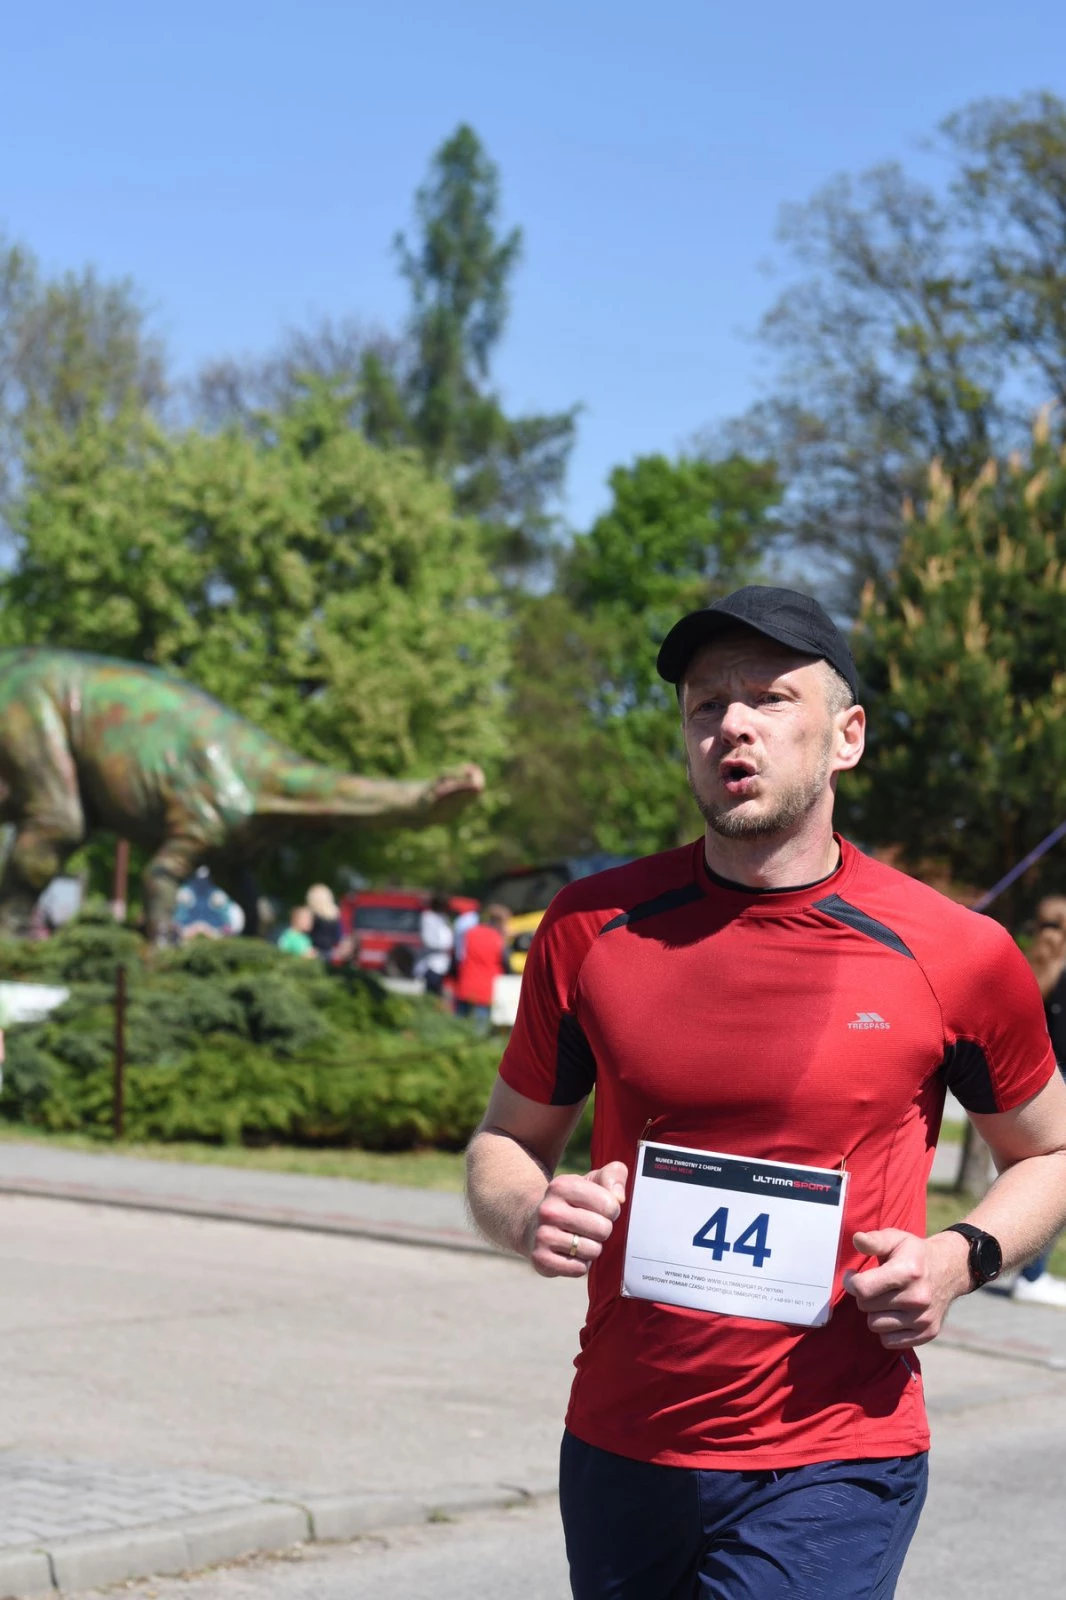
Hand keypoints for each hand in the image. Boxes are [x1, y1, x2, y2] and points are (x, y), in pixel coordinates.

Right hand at [526, 1161, 628, 1278]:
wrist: (534, 1225)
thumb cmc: (573, 1202)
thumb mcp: (592, 1181)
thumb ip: (614, 1175)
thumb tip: (619, 1198)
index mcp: (562, 1185)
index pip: (609, 1204)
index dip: (612, 1210)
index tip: (601, 1210)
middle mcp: (548, 1209)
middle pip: (603, 1229)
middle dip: (603, 1231)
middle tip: (591, 1227)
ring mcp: (542, 1235)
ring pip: (592, 1251)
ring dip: (592, 1248)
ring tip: (580, 1240)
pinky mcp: (540, 1259)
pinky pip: (579, 1269)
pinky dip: (581, 1264)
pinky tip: (571, 1253)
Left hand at [844, 1228, 969, 1349]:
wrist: (950, 1270)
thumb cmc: (914, 1254)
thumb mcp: (896, 1239)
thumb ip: (874, 1240)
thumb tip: (857, 1239)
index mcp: (907, 1272)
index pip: (862, 1288)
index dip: (850, 1282)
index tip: (853, 1276)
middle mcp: (917, 1298)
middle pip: (866, 1307)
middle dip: (865, 1295)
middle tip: (875, 1286)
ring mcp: (923, 1318)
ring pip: (875, 1325)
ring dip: (875, 1313)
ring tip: (886, 1299)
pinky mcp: (927, 1333)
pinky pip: (889, 1341)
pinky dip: (887, 1330)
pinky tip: (895, 1313)